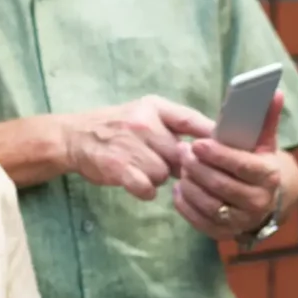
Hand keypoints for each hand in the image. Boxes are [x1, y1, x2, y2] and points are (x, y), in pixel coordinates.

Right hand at [58, 95, 215, 200]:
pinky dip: (145, 190)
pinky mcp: (118, 168)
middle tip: (164, 164)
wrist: (73, 137)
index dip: (210, 137)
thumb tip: (213, 142)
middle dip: (177, 164)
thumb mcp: (144, 112)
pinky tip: (136, 182)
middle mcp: (143, 123)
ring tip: (142, 169)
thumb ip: (176, 123)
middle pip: (181, 155)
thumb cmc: (115, 127)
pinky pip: (148, 188)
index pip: (191, 120)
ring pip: (165, 174)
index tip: (224, 151)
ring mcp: (130, 146)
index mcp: (153, 107)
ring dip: (158, 177)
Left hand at [173, 91, 290, 239]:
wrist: (263, 198)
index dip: (218, 155)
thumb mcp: (263, 141)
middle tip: (182, 151)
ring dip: (189, 183)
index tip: (197, 143)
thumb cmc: (257, 162)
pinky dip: (184, 203)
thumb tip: (274, 92)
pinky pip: (197, 219)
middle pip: (221, 185)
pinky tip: (180, 188)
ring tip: (181, 167)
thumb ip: (265, 117)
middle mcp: (259, 203)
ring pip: (207, 202)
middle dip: (198, 167)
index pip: (242, 166)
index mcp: (269, 177)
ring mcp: (241, 221)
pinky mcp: (223, 233)